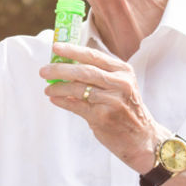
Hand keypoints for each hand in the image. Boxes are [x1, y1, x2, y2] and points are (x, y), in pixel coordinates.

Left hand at [40, 42, 161, 172]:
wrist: (141, 138)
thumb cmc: (127, 109)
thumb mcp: (121, 86)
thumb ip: (101, 74)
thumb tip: (68, 64)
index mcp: (123, 71)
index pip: (94, 56)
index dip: (73, 50)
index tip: (56, 47)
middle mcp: (120, 84)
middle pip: (84, 71)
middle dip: (60, 69)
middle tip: (44, 70)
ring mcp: (112, 101)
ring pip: (78, 89)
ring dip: (59, 87)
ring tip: (48, 88)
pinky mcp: (103, 117)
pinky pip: (76, 106)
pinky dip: (63, 101)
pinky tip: (55, 99)